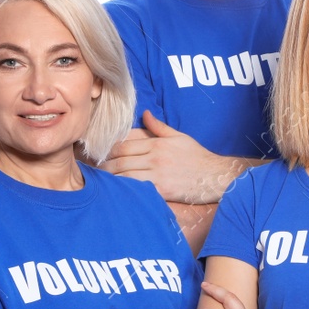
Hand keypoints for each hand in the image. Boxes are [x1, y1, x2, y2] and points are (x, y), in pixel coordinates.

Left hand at [99, 112, 234, 204]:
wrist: (215, 175)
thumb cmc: (198, 157)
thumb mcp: (179, 137)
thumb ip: (159, 127)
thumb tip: (145, 113)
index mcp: (157, 143)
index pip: (123, 145)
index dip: (108, 151)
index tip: (99, 155)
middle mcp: (155, 157)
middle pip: (120, 160)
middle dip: (104, 166)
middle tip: (92, 172)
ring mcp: (158, 173)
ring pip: (125, 175)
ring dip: (110, 180)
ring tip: (100, 184)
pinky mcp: (162, 190)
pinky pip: (138, 189)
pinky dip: (125, 191)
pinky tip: (117, 195)